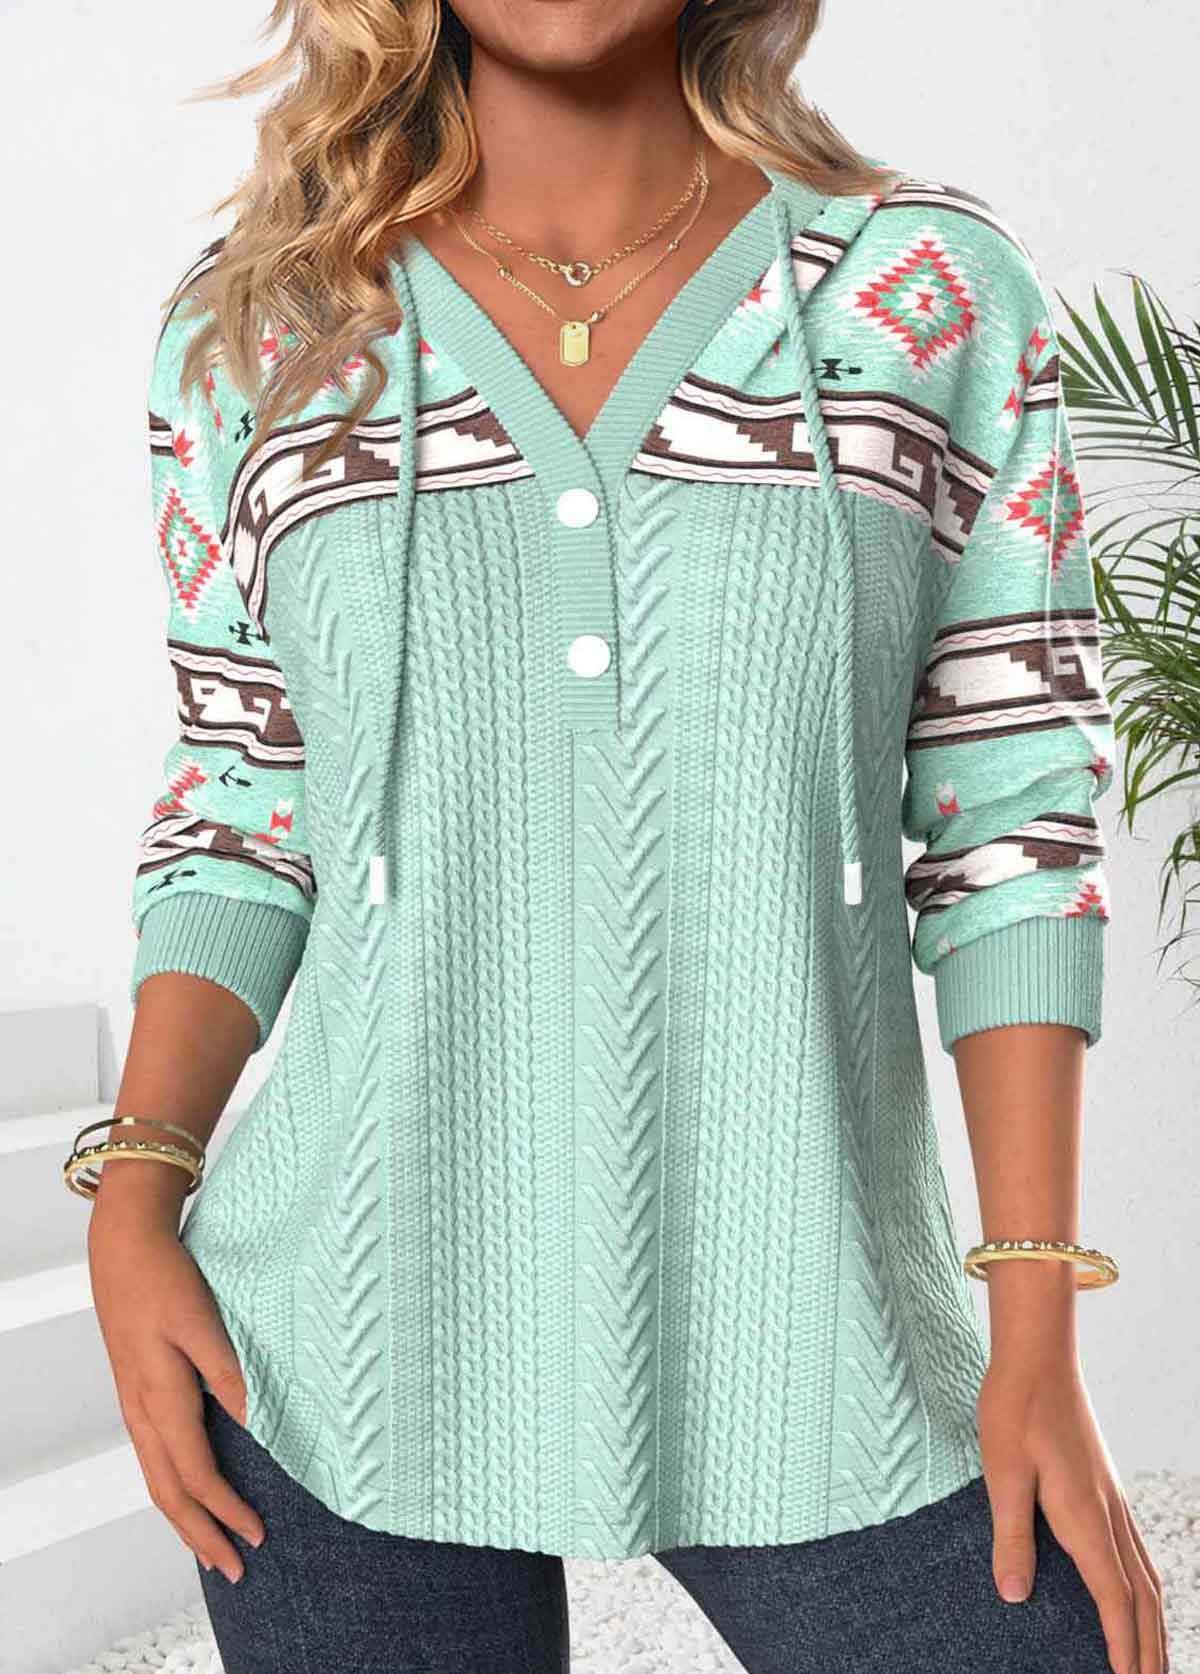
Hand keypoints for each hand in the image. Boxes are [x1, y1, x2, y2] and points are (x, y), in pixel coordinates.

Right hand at [87, 1202, 264, 1583]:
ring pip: (157, 1479)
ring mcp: (136, 1403)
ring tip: (208, 1548)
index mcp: (161, 1398)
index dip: (226, 1512)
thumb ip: (229, 1371)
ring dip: (184, 1518)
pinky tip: (187, 1491)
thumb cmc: (165, 1276)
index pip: (197, 1475)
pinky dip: (172, 1487)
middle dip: (200, 1536)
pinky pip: (153, 1456)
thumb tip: (253, 1422)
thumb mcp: (202, 1321)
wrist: (124, 1245)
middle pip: (169, 1493)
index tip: (258, 1536)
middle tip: (234, 1570)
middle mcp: (143, 1411)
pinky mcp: (137, 1391)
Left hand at [977, 1355, 1168, 1673]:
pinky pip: (1136, 1550)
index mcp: (1085, 1515)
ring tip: (1154, 1660)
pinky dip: (1145, 1587)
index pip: (1114, 1597)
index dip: (1123, 1646)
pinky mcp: (1105, 1487)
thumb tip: (1014, 1596)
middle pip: (1142, 1595)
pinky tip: (1136, 1595)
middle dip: (1149, 1647)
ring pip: (1146, 1574)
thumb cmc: (1015, 1409)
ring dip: (1153, 1622)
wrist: (1039, 1356)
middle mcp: (1109, 1513)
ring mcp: (1113, 1499)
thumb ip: (1010, 1535)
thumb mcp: (1002, 1471)